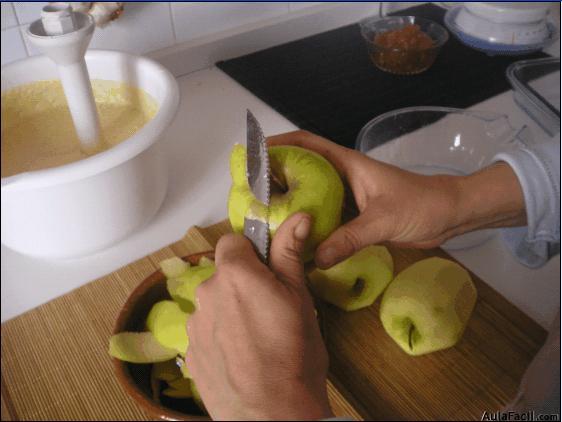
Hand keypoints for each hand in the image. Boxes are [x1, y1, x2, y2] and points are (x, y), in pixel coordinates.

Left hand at [186, 212, 332, 420]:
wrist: (272, 415)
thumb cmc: (293, 354)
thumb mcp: (299, 298)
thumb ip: (290, 253)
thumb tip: (298, 217)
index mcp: (234, 274)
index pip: (232, 242)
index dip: (252, 253)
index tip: (268, 271)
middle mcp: (206, 294)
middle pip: (223, 275)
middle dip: (242, 284)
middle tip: (269, 308)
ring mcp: (194, 326)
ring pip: (214, 304)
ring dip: (230, 311)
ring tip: (257, 339)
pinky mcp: (190, 354)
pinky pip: (206, 332)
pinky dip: (221, 337)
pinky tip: (242, 357)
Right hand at [269, 130, 525, 268]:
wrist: (449, 215)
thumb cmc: (421, 205)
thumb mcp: (384, 220)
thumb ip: (350, 238)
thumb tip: (315, 259)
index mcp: (347, 164)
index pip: (307, 144)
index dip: (279, 143)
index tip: (252, 153)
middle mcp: (342, 177)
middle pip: (302, 169)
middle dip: (276, 175)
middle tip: (249, 191)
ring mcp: (347, 197)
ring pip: (311, 194)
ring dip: (290, 201)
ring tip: (263, 214)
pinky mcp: (354, 217)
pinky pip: (323, 217)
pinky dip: (308, 223)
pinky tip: (294, 237)